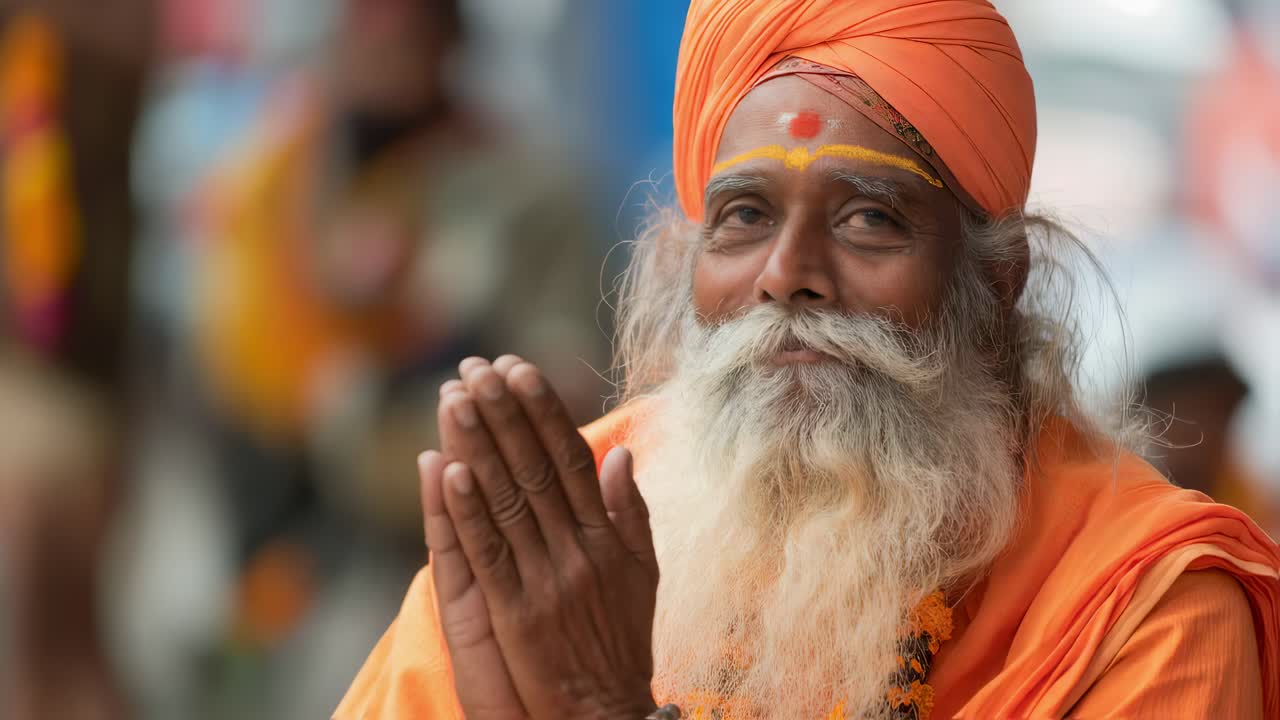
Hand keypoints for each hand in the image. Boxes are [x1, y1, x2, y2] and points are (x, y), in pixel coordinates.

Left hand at [429, 355, 659, 719]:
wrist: (606, 711)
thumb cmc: (621, 641)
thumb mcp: (643, 572)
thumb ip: (631, 513)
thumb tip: (621, 453)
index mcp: (607, 536)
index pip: (572, 458)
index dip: (544, 411)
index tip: (520, 369)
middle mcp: (578, 550)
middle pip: (535, 469)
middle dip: (504, 413)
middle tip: (477, 367)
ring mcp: (546, 580)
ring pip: (507, 500)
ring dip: (478, 445)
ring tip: (454, 399)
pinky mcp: (514, 613)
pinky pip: (488, 552)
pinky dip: (467, 510)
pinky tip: (447, 469)